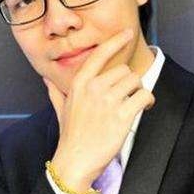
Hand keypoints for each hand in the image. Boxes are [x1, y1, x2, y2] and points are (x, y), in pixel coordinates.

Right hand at [43, 28, 155, 192]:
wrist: (75, 161)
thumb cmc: (70, 135)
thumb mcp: (60, 110)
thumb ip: (55, 92)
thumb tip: (46, 80)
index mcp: (80, 83)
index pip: (99, 54)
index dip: (115, 41)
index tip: (127, 33)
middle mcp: (94, 88)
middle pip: (123, 71)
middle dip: (128, 83)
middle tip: (127, 97)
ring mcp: (108, 101)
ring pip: (135, 81)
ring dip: (139, 91)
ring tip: (135, 104)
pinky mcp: (122, 116)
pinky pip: (144, 96)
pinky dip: (148, 101)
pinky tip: (144, 108)